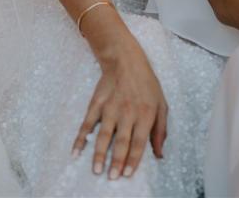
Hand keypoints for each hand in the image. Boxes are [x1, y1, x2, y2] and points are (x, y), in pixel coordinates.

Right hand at [72, 40, 167, 179]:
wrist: (125, 60)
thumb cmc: (146, 84)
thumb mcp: (162, 104)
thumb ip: (161, 130)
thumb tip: (159, 154)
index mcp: (145, 114)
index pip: (139, 142)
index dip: (133, 160)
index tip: (127, 174)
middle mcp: (127, 112)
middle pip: (121, 141)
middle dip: (117, 161)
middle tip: (112, 177)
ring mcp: (110, 108)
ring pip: (104, 135)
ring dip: (99, 154)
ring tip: (96, 170)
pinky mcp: (97, 104)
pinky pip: (87, 124)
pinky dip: (80, 139)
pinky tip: (76, 152)